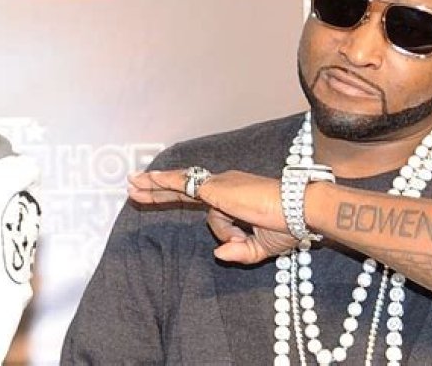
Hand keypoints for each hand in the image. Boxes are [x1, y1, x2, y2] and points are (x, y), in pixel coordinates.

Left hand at [128, 169, 293, 262]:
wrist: (300, 210)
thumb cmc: (289, 225)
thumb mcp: (262, 248)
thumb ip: (240, 252)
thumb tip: (219, 253)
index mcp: (236, 197)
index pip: (201, 197)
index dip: (179, 197)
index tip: (161, 196)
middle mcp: (226, 186)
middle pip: (184, 187)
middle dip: (157, 188)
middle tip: (132, 187)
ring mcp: (220, 185)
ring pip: (190, 198)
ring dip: (171, 200)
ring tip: (136, 192)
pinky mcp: (215, 189)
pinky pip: (184, 186)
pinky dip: (164, 183)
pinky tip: (145, 179)